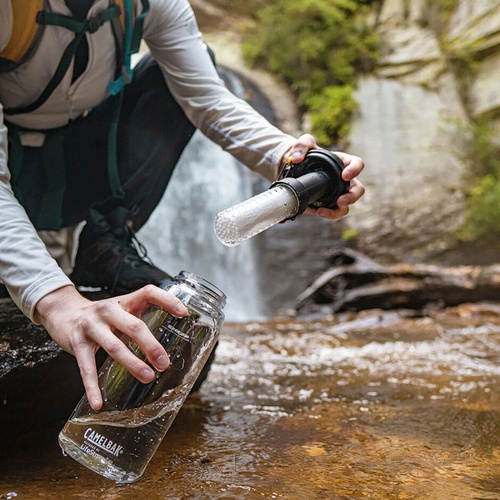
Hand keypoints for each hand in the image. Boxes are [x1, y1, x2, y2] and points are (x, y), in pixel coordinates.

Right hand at [34, 284, 186, 409]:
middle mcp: (109, 310)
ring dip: (132, 364)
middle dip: (151, 346)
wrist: (63, 313)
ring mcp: (92, 326)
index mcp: (124, 301)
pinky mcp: (77, 343)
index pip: (148, 293)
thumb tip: (167, 344)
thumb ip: (140, 321)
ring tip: (147, 377)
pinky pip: (86, 367)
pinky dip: (92, 387)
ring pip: (115, 346)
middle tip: (164, 363)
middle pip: (134, 326)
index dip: (167, 300)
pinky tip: (99, 402)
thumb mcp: (122, 310)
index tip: (183, 313)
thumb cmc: (101, 316)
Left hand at [286, 134, 364, 218]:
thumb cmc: (307, 154)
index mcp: (343, 162)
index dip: (355, 170)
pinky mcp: (328, 204)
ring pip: (346, 206)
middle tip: (340, 200)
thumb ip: (301, 145)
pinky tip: (317, 211)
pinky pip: (332, 212)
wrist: (297, 169)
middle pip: (358, 190)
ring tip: (323, 211)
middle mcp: (344, 180)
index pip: (357, 164)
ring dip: (338, 211)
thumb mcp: (304, 144)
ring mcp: (337, 193)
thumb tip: (297, 158)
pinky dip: (327, 214)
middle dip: (352, 197)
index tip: (345, 175)